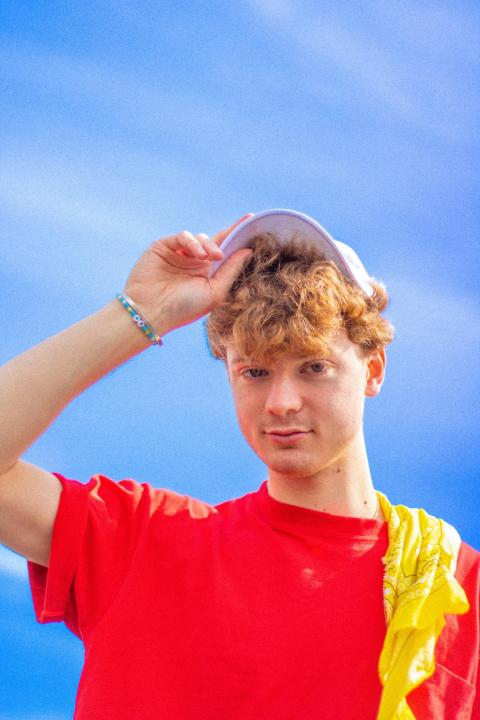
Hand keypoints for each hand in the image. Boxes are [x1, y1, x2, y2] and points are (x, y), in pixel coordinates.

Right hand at [123, 214, 253, 335]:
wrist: (152, 312)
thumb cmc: (184, 309)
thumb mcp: (215, 292)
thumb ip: (231, 270)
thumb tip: (248, 251)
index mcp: (208, 274)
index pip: (226, 252)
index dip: (238, 237)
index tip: (251, 220)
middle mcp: (195, 263)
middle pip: (215, 240)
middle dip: (226, 237)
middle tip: (226, 251)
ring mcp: (179, 254)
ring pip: (201, 237)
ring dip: (209, 245)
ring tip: (211, 258)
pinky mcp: (164, 246)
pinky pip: (183, 237)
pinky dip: (192, 242)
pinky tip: (197, 254)